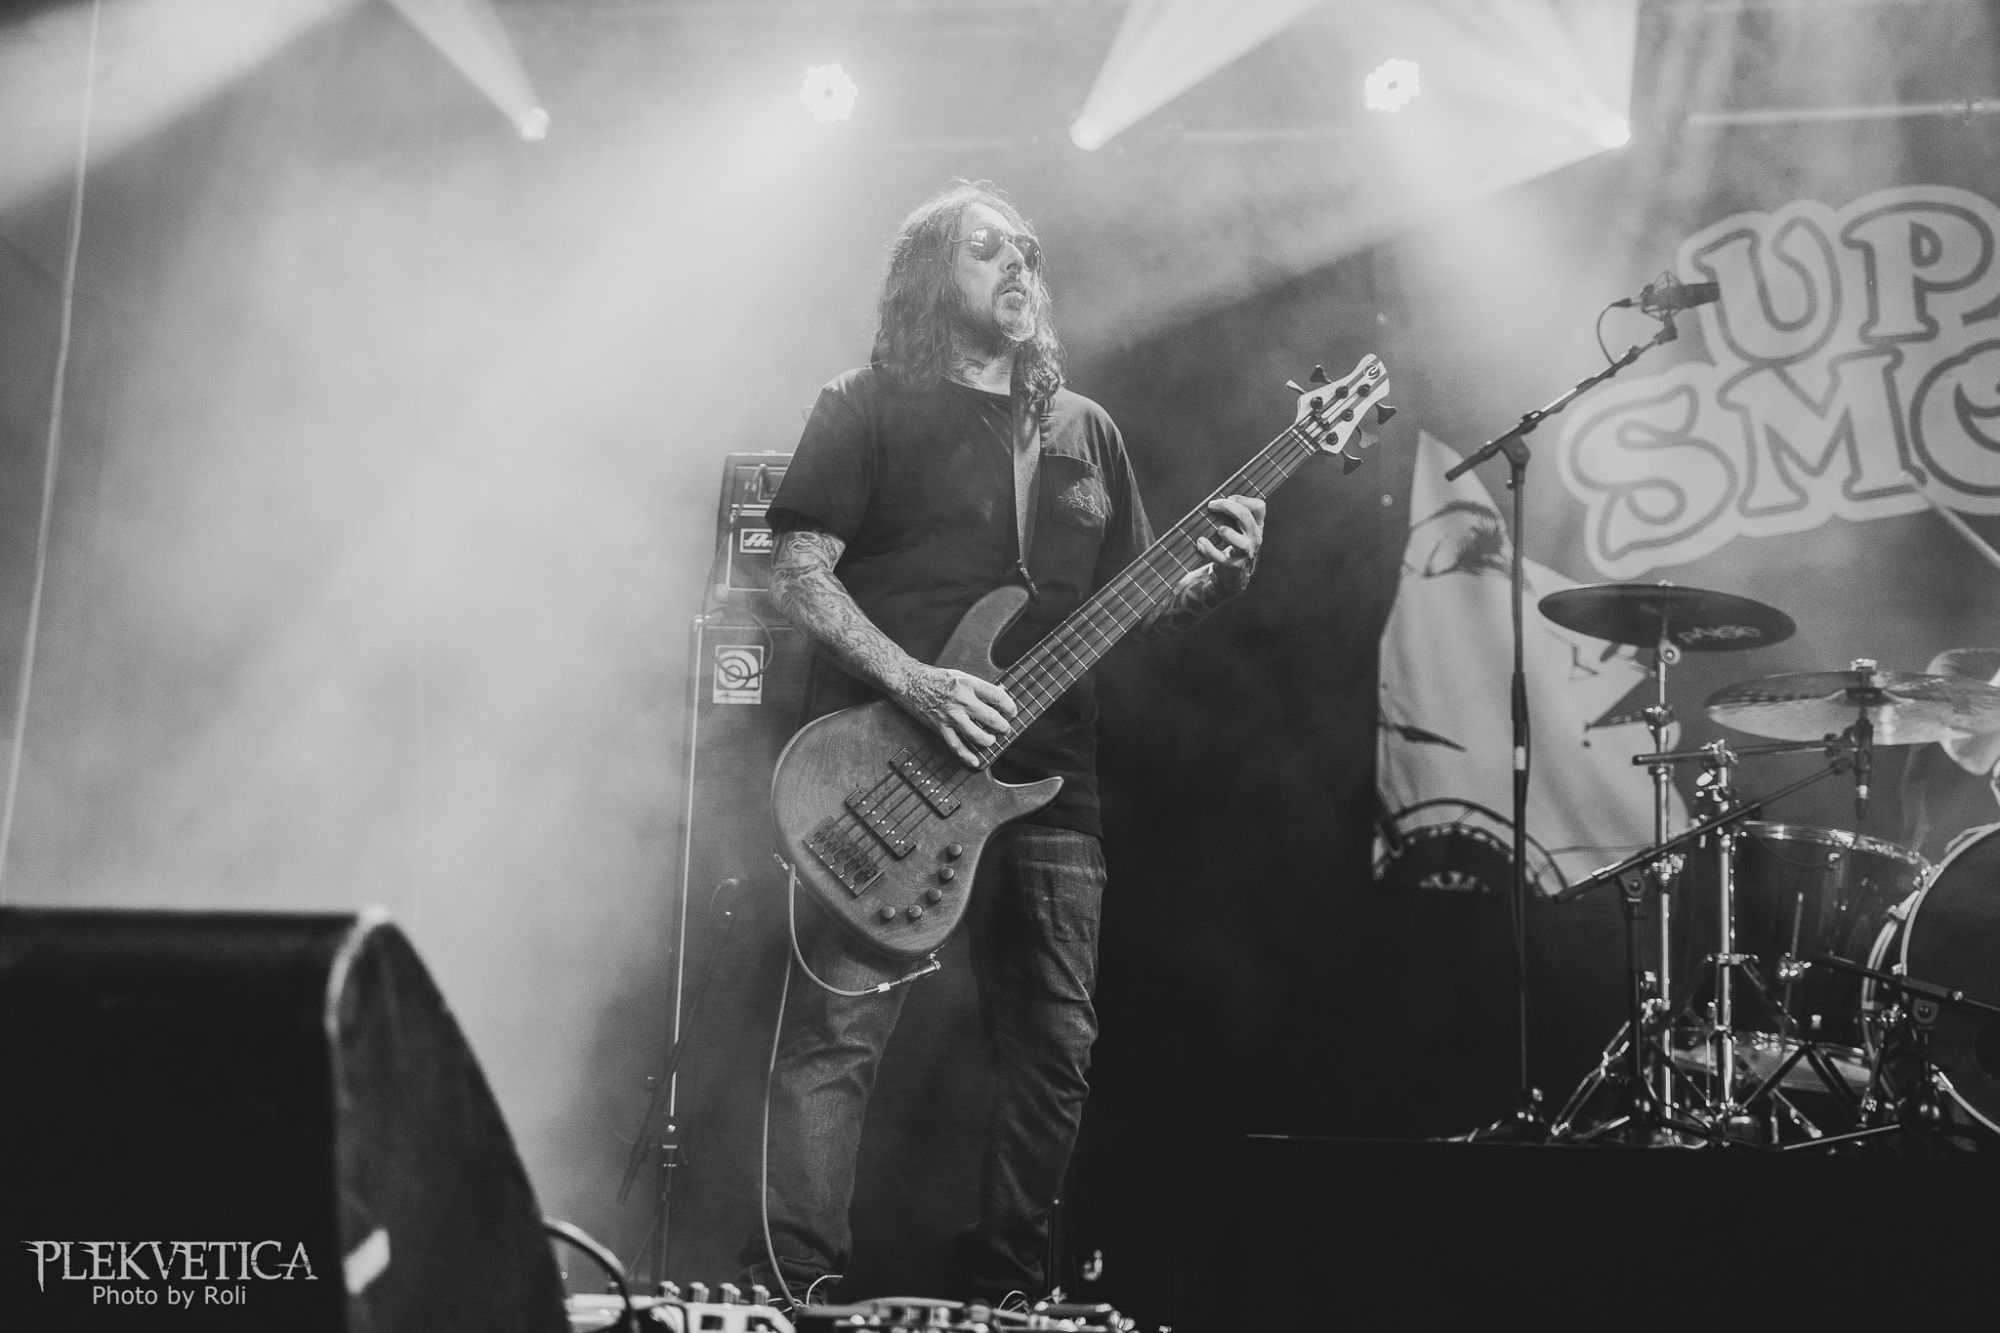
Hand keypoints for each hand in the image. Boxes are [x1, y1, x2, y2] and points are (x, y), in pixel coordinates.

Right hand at [900, 665, 1017, 767]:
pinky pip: (956, 745)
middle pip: (990, 717)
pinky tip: (975, 761)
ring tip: (992, 740)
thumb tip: (997, 694)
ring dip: (988, 740)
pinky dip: (967, 756)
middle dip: (1002, 726)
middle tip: (1006, 728)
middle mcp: (961, 700)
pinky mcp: (940, 726)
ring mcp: (950, 715)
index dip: (1008, 705)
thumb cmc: (933, 677)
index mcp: (968, 684)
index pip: (996, 695)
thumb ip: (977, 687)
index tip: (1012, 711)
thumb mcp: (958, 675)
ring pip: (976, 734)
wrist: (907, 681)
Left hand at [1197, 494, 1265, 590]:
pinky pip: (1221, 557)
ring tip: (1217, 530)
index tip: (1228, 498)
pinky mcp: (1233, 565)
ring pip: (1240, 542)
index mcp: (1257, 526)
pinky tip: (1201, 543)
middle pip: (1245, 517)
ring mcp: (1245, 552)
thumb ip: (1233, 514)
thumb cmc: (1234, 544)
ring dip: (1226, 532)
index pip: (1259, 507)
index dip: (1243, 499)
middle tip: (1212, 505)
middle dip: (1227, 507)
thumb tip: (1215, 502)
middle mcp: (1254, 538)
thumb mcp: (1240, 528)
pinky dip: (1209, 549)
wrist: (1235, 574)